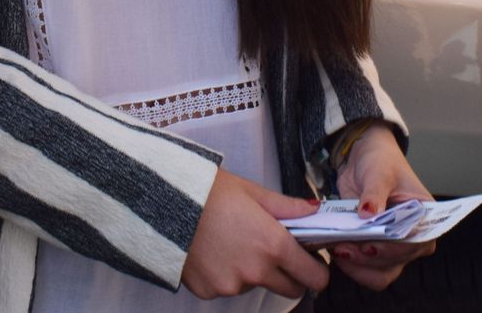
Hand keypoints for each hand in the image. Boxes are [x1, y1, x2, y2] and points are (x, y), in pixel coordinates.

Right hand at [181, 169, 329, 299]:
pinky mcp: (209, 292)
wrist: (164, 200)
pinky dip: (226, 273)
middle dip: (290, 274)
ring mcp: (232, 285)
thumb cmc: (209, 190)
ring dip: (254, 271)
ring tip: (232, 241)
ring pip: (256, 285)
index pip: (313, 276)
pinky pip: (228, 287)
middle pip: (291, 289)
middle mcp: (256, 271)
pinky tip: (213, 250)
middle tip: (274, 251)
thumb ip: (288, 207)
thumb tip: (315, 210)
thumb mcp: (252, 191)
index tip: (312, 261)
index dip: (317, 269)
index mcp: (273, 245)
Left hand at [331, 123, 435, 290]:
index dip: (389, 249)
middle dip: (365, 258)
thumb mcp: (379, 171)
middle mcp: (412, 241)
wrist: (365, 157)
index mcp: (424, 220)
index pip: (411, 244)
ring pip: (378, 274)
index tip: (366, 245)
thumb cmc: (381, 161)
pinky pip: (363, 269)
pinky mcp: (373, 250)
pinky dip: (349, 264)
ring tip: (336, 246)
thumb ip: (374, 192)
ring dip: (355, 265)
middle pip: (392, 264)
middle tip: (341, 245)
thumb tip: (368, 213)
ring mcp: (392, 249)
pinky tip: (335, 247)